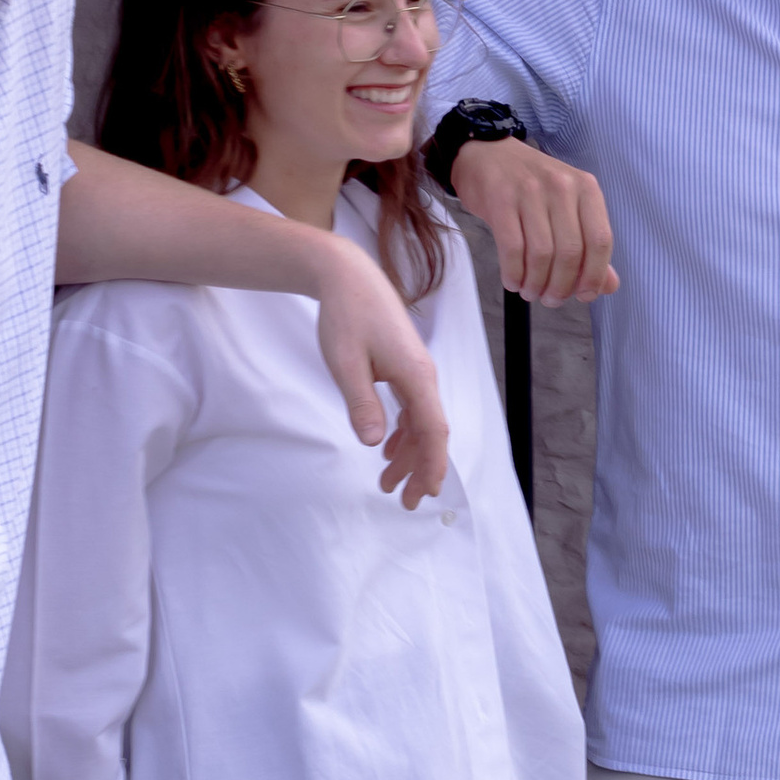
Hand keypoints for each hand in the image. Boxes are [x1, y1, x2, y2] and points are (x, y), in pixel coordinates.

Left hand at [312, 238, 449, 504]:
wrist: (347, 277)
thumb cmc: (346, 316)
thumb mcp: (346, 364)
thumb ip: (361, 403)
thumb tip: (373, 442)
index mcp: (416, 376)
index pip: (433, 431)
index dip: (431, 466)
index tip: (425, 494)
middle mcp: (423, 375)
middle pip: (431, 432)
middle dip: (420, 469)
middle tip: (404, 502)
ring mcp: (415, 371)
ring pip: (420, 422)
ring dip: (408, 454)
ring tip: (387, 483)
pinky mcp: (403, 366)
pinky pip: (411, 408)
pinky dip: (403, 433)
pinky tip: (387, 448)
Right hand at [447, 139, 618, 303]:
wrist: (486, 154)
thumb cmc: (531, 186)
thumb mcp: (567, 207)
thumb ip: (589, 245)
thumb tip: (608, 286)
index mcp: (586, 189)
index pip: (600, 240)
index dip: (594, 276)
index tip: (583, 295)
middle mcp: (562, 187)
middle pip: (570, 252)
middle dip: (561, 287)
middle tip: (550, 299)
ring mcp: (530, 191)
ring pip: (542, 254)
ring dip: (536, 283)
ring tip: (530, 291)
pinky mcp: (500, 199)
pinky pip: (512, 248)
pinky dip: (514, 274)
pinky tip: (513, 280)